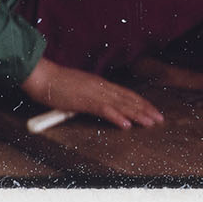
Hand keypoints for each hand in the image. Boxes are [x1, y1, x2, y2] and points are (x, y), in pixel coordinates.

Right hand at [21, 58, 164, 128]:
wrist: (42, 76)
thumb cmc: (56, 83)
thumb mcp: (78, 89)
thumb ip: (89, 96)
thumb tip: (97, 104)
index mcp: (100, 84)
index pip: (126, 93)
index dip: (140, 102)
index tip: (152, 109)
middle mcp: (101, 87)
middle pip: (128, 99)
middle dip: (145, 109)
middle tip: (160, 118)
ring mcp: (94, 93)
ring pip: (121, 105)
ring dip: (137, 115)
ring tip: (151, 123)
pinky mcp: (84, 101)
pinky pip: (104, 110)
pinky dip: (117, 118)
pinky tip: (127, 125)